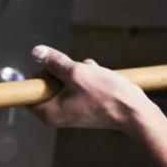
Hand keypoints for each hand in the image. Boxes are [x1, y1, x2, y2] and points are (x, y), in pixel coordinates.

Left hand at [29, 45, 152, 130]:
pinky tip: (100, 76)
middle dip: (63, 71)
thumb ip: (54, 62)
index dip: (40, 76)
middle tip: (78, 72)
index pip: (30, 91)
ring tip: (93, 74)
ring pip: (65, 80)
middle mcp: (57, 114)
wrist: (135, 112)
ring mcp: (70, 110)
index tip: (53, 69)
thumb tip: (36, 52)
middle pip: (48, 83)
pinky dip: (87, 76)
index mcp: (49, 112)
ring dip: (78, 71)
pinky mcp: (83, 105)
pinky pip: (78, 84)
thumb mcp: (77, 72)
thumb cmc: (106, 95)